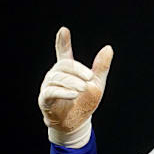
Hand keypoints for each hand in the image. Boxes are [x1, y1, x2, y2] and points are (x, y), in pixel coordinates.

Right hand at [38, 27, 112, 147]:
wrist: (78, 122)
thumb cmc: (86, 101)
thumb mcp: (97, 83)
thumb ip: (101, 67)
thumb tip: (108, 48)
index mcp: (68, 70)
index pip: (63, 52)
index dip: (62, 41)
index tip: (63, 30)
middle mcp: (55, 75)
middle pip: (64, 66)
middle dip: (78, 70)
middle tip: (90, 78)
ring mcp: (49, 86)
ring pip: (59, 78)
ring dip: (72, 82)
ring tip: (83, 88)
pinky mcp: (45, 99)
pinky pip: (51, 92)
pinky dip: (63, 92)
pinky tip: (74, 93)